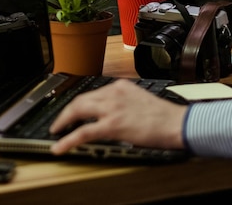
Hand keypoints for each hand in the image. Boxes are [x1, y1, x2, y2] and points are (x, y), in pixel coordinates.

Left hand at [49, 79, 187, 154]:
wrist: (174, 122)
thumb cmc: (163, 115)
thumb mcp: (140, 99)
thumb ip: (123, 102)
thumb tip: (111, 113)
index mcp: (121, 86)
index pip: (93, 92)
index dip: (80, 103)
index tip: (74, 110)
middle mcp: (114, 93)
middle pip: (81, 98)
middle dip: (67, 110)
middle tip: (60, 121)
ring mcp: (112, 108)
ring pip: (78, 110)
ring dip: (64, 120)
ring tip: (56, 130)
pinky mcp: (112, 125)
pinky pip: (83, 132)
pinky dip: (68, 140)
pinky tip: (60, 146)